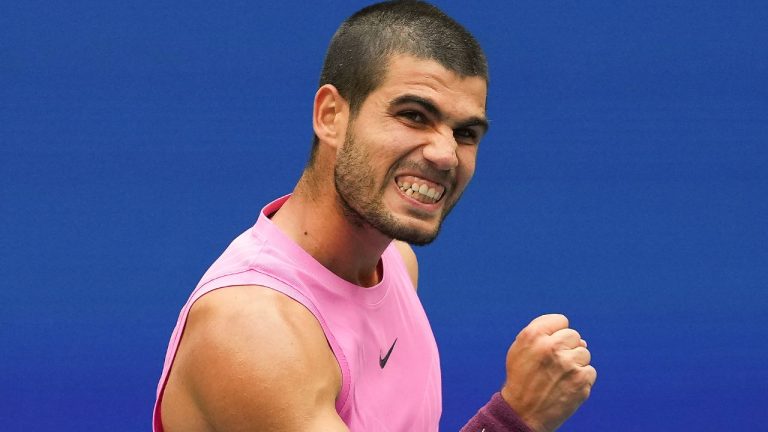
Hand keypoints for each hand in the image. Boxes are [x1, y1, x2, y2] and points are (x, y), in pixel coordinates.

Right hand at [501, 314, 596, 431]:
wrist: (522, 412)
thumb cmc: (521, 378)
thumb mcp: (519, 349)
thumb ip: (542, 333)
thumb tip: (580, 339)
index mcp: (534, 335)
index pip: (561, 320)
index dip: (556, 333)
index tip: (550, 345)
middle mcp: (551, 347)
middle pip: (574, 335)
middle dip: (566, 347)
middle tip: (554, 364)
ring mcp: (568, 364)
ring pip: (584, 353)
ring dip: (575, 363)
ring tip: (559, 376)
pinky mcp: (580, 381)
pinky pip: (590, 371)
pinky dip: (581, 379)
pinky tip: (566, 386)